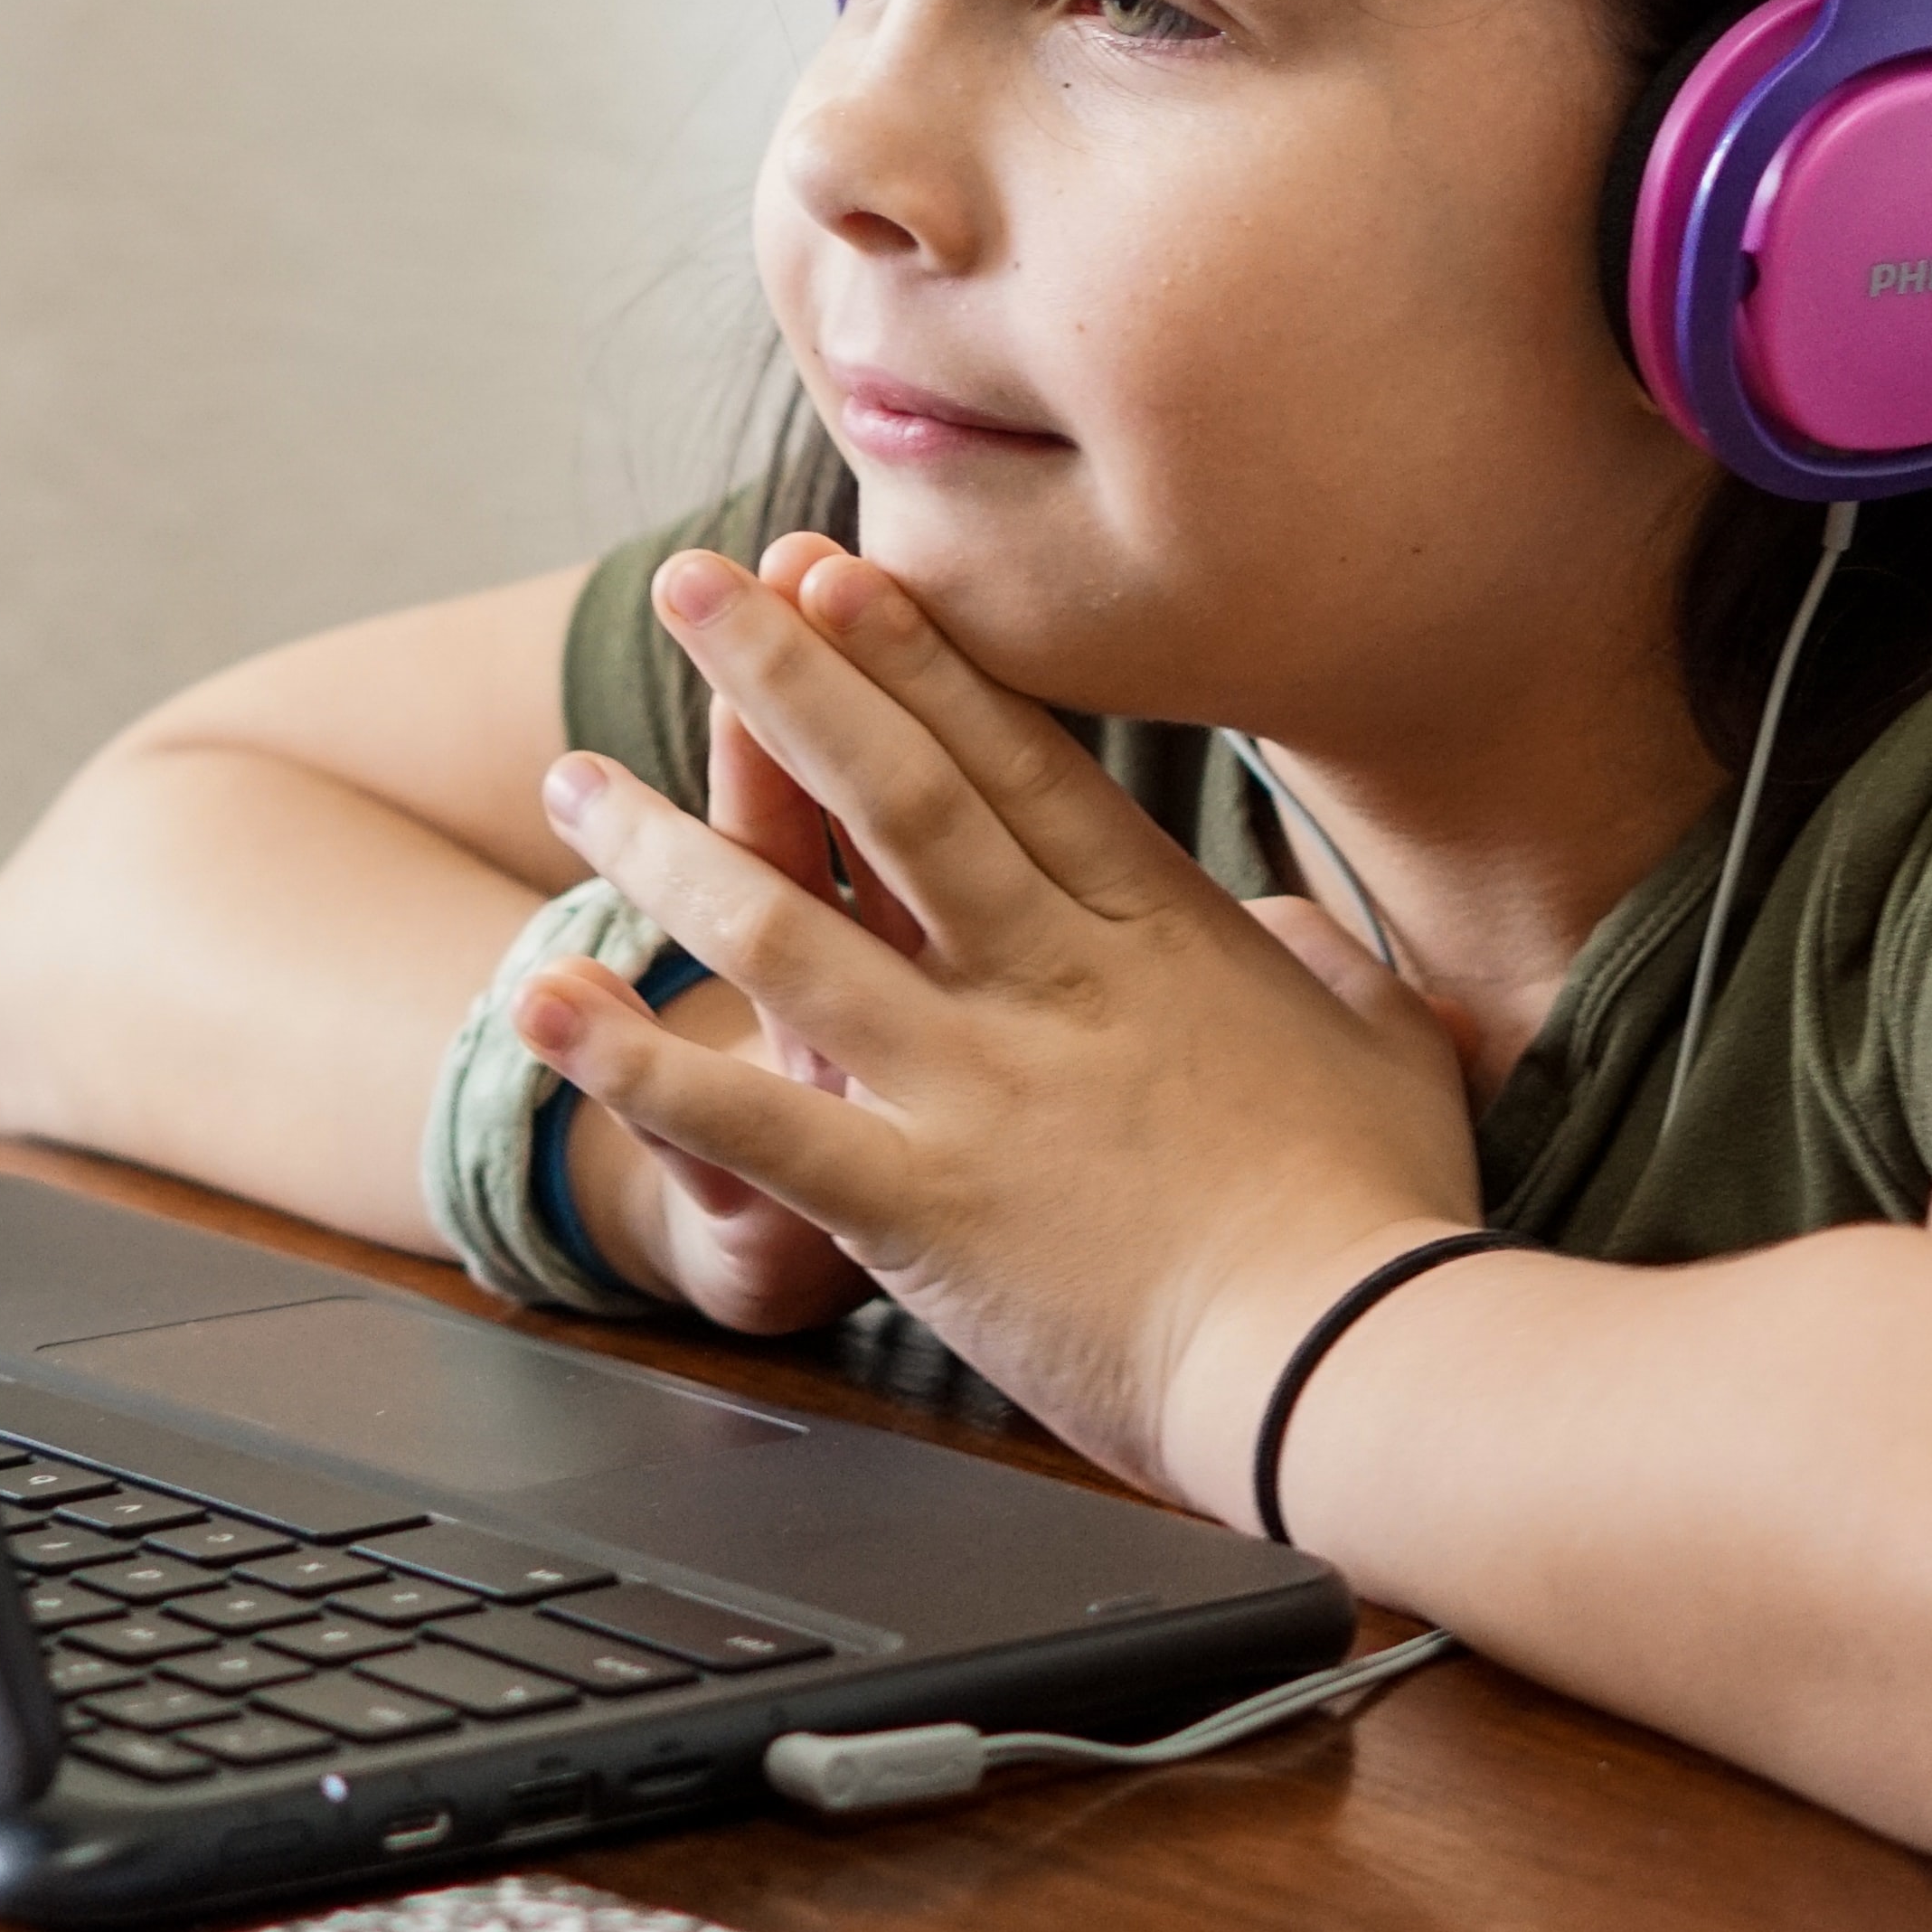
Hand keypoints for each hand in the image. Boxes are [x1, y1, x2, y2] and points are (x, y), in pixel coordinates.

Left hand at [518, 543, 1484, 1514]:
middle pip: (891, 795)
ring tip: (577, 777)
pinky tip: (545, 1002)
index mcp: (1154, 935)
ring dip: (666, 847)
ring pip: (789, 930)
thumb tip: (1281, 925)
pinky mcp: (917, 1203)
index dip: (913, 657)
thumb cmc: (1385, 1218)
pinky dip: (637, 1062)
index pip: (1010, 761)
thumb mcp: (1387, 1045)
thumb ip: (1319, 964)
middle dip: (781, 676)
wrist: (1354, 1361)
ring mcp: (972, 1085)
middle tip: (692, 584)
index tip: (837, 571)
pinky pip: (750, 1118)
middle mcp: (1044, 981)